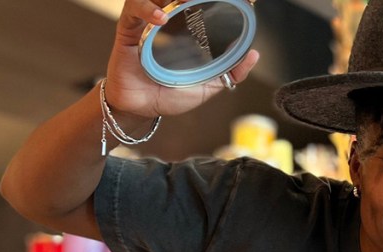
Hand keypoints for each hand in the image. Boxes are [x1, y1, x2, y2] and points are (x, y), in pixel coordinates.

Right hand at [104, 0, 259, 117]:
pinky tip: (161, 18)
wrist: (141, 110)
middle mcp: (166, 21)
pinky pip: (133, 11)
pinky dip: (147, 10)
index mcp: (185, 29)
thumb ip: (231, 72)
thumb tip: (254, 54)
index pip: (196, 3)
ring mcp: (146, 24)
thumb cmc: (170, 95)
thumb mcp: (207, 85)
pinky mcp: (128, 31)